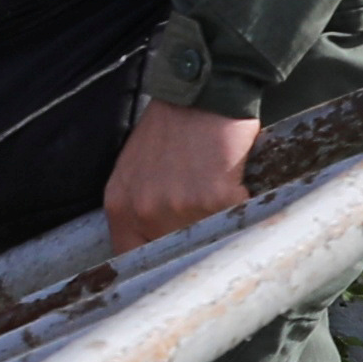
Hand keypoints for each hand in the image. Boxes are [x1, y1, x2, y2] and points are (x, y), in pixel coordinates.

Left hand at [102, 98, 258, 256]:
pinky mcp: (215, 197)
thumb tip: (153, 250)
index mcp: (120, 206)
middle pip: (174, 255)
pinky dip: (242, 203)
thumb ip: (139, 209)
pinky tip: (236, 180)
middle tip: (206, 228)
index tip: (172, 269)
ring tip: (221, 192)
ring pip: (209, 238)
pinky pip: (236, 217)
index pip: (130, 259)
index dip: (154, 269)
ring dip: (220, 222)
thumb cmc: (172, 127)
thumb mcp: (136, 170)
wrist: (203, 92)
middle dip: (193, 246)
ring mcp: (179, 206)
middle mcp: (145, 211)